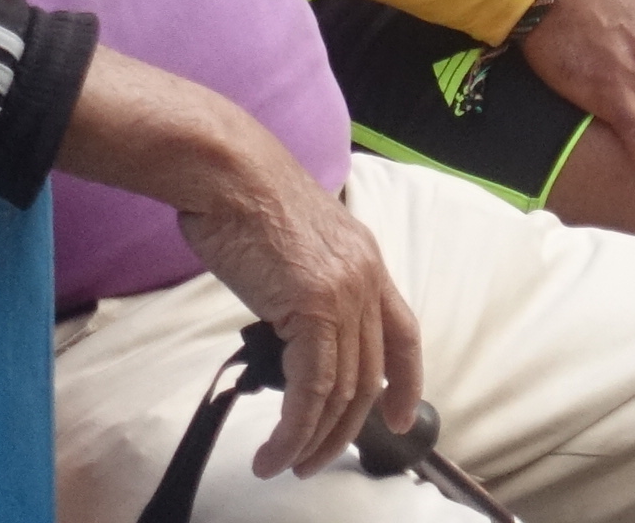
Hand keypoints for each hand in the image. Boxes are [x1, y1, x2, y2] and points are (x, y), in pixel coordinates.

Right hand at [175, 134, 422, 479]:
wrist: (229, 171)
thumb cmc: (245, 199)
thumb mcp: (295, 244)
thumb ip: (309, 284)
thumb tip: (297, 327)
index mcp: (366, 260)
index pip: (404, 332)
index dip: (406, 380)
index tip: (397, 417)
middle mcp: (366, 277)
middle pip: (370, 373)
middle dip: (345, 428)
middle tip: (315, 459)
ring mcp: (345, 292)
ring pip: (342, 390)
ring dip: (314, 439)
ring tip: (286, 463)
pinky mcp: (313, 307)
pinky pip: (312, 389)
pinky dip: (294, 429)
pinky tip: (274, 450)